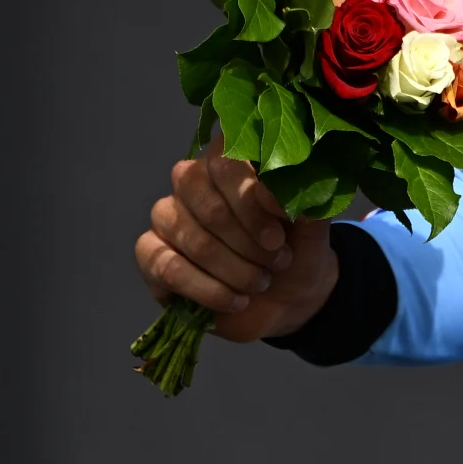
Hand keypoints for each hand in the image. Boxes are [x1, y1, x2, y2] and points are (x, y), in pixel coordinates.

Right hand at [138, 151, 337, 338]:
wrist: (288, 299)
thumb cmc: (296, 252)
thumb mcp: (312, 229)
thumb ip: (303, 202)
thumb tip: (274, 190)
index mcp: (229, 165)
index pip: (226, 163)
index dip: (252, 202)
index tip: (279, 235)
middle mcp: (190, 182)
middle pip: (211, 208)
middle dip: (251, 245)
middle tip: (278, 261)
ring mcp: (166, 216)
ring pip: (194, 241)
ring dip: (237, 271)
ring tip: (262, 282)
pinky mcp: (150, 253)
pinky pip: (169, 269)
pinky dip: (209, 291)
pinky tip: (235, 300)